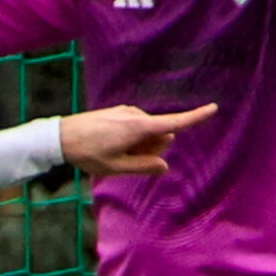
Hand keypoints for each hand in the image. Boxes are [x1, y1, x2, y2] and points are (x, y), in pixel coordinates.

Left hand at [58, 102, 216, 177]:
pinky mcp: (120, 112)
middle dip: (152, 149)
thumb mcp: (117, 167)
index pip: (174, 123)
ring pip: (146, 133)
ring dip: (138, 146)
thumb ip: (143, 166)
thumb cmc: (89, 154)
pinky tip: (109, 145)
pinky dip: (130, 139)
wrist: (61, 136)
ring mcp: (128, 112)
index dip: (195, 117)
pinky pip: (135, 128)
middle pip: (160, 135)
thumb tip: (164, 166)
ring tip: (112, 152)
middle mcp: (136, 115)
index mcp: (139, 127)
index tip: (214, 108)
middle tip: (125, 159)